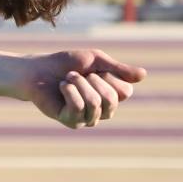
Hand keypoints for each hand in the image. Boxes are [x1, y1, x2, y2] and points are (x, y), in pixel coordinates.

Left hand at [15, 49, 147, 130]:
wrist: (38, 69)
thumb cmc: (66, 63)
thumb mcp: (96, 60)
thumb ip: (119, 69)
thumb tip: (144, 75)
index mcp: (111, 96)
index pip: (125, 91)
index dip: (108, 76)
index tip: (92, 69)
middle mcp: (102, 111)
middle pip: (111, 100)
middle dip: (92, 80)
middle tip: (75, 73)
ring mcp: (87, 119)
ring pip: (95, 104)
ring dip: (78, 85)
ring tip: (67, 79)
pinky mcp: (71, 122)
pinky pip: (78, 108)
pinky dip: (69, 91)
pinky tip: (61, 87)